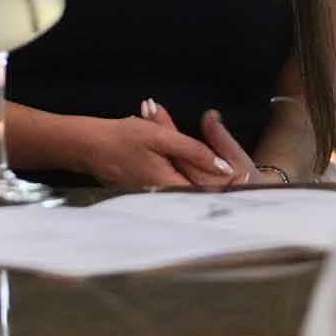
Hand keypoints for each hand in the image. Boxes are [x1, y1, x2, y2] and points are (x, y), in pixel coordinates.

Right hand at [72, 112, 236, 190]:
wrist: (89, 146)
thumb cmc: (123, 138)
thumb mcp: (162, 137)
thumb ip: (194, 152)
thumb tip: (223, 167)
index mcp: (170, 186)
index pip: (209, 193)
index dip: (230, 186)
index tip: (246, 176)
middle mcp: (163, 197)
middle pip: (199, 193)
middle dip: (218, 183)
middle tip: (240, 174)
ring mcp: (155, 196)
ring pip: (187, 189)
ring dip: (202, 180)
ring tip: (223, 174)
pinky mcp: (149, 192)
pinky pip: (174, 187)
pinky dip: (184, 177)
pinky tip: (190, 169)